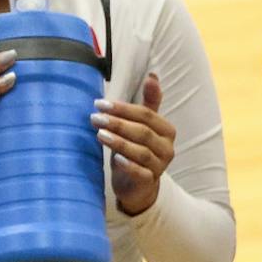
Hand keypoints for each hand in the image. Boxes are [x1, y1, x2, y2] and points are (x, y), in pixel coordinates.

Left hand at [95, 74, 176, 215]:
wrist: (138, 185)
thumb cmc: (137, 149)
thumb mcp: (142, 125)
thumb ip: (149, 102)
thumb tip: (153, 75)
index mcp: (166, 130)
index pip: (146, 115)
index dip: (123, 108)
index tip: (100, 103)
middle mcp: (167, 148)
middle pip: (143, 132)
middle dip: (117, 123)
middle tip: (94, 117)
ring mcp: (160, 166)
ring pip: (141, 151)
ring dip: (119, 142)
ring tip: (98, 134)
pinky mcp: (150, 182)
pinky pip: (141, 172)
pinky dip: (129, 165)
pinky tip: (115, 159)